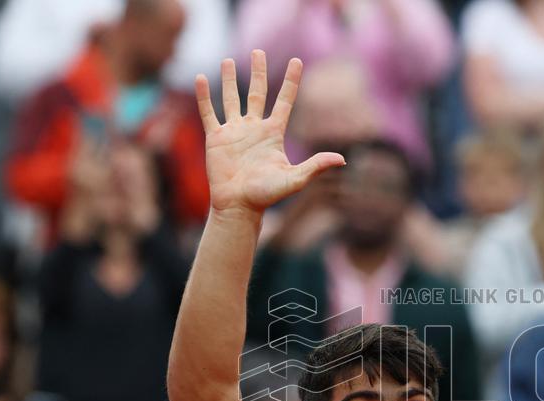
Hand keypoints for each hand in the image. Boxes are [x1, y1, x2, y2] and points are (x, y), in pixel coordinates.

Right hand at [195, 52, 345, 216]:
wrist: (239, 206)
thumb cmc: (267, 195)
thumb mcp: (294, 179)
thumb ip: (316, 166)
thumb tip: (342, 160)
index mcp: (273, 133)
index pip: (284, 101)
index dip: (291, 81)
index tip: (297, 60)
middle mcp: (254, 128)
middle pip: (257, 92)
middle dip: (257, 72)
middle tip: (258, 50)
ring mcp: (234, 132)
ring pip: (231, 99)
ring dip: (229, 79)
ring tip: (227, 60)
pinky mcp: (216, 138)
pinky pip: (209, 113)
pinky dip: (204, 97)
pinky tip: (201, 79)